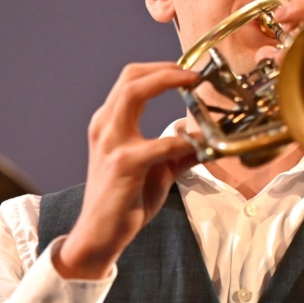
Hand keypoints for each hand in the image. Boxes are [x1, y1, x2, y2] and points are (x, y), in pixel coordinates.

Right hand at [56, 62, 199, 279]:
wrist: (100, 234)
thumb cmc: (123, 202)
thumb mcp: (157, 171)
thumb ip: (179, 153)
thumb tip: (203, 141)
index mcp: (110, 124)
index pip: (131, 80)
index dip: (161, 70)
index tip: (188, 72)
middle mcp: (105, 126)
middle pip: (130, 77)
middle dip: (165, 68)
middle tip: (193, 73)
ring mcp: (111, 143)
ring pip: (133, 93)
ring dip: (166, 82)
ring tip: (192, 85)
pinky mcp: (122, 164)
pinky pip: (157, 144)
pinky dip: (180, 140)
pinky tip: (196, 144)